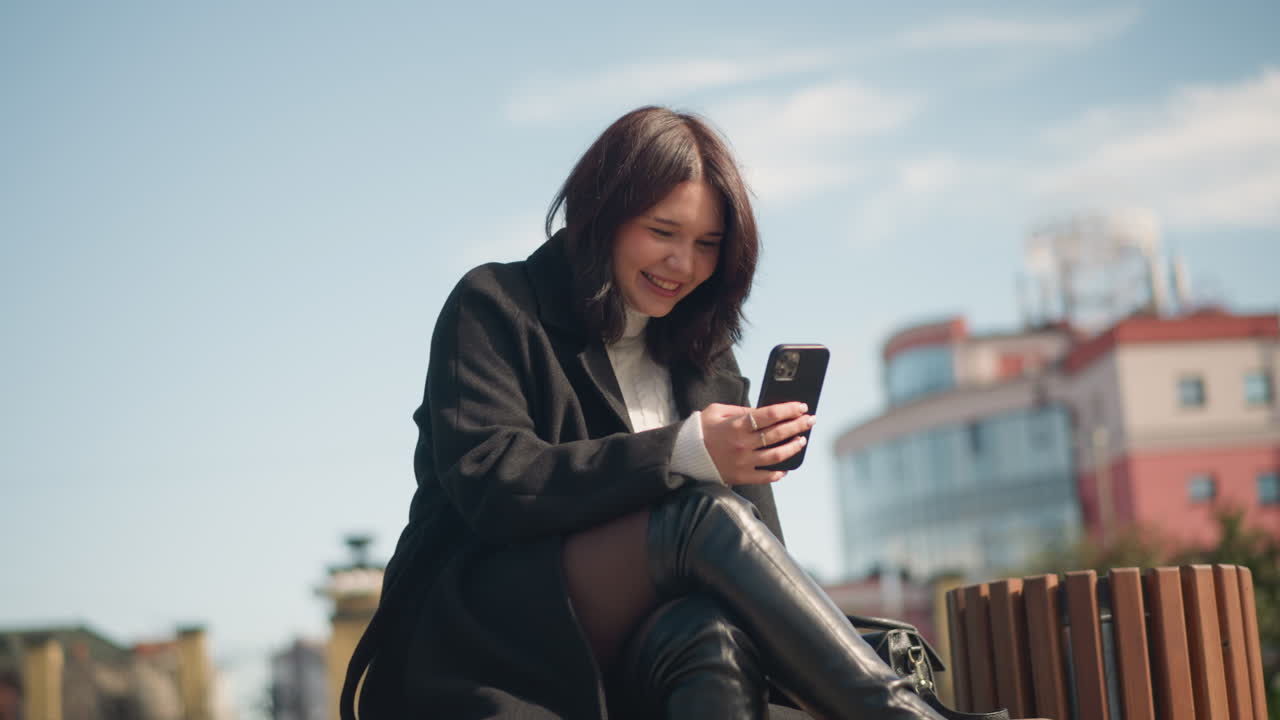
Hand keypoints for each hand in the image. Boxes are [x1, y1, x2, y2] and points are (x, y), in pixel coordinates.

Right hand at [700, 402, 814, 485]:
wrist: (684, 455)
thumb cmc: (701, 430)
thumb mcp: (717, 411)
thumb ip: (741, 411)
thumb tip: (763, 411)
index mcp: (737, 425)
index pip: (771, 415)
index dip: (789, 410)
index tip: (802, 406)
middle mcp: (743, 444)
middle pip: (778, 434)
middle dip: (798, 425)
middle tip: (810, 420)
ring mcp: (743, 462)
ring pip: (777, 456)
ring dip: (793, 447)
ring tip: (802, 440)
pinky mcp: (741, 476)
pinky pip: (765, 477)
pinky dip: (778, 473)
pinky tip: (786, 467)